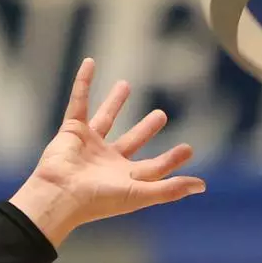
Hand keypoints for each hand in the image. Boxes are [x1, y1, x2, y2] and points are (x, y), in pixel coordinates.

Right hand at [9, 58, 204, 245]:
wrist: (59, 195)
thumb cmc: (98, 199)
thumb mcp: (140, 194)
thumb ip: (170, 189)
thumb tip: (202, 186)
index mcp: (124, 178)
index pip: (153, 166)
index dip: (171, 159)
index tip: (188, 149)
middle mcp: (107, 162)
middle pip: (131, 141)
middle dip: (145, 129)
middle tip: (160, 115)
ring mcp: (89, 145)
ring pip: (106, 118)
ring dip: (115, 102)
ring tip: (126, 85)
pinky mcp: (71, 131)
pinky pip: (79, 102)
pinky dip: (83, 83)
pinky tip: (90, 63)